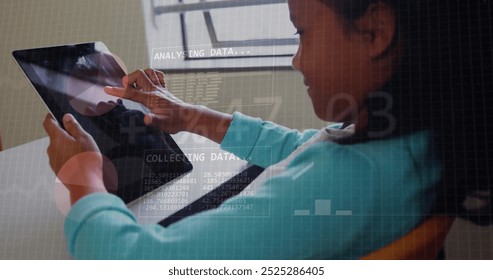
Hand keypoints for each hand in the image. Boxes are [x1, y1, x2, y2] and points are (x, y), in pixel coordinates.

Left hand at [43, 114, 106, 203]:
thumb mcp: (84, 138)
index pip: (48, 123)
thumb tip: (66, 117)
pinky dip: (70, 159)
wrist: (85, 184)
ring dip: (68, 148)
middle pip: (56, 137)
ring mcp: (54, 161)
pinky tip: (81, 162)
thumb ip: (74, 127)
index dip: (51, 117)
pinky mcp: (58, 170)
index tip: (54, 115)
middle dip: (66, 136)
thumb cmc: (86, 161)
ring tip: (83, 153)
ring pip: (60, 149)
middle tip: (80, 138)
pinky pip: (62, 160)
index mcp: (57, 138)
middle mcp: (52, 149)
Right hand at [104, 68, 232, 142]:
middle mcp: (156, 90)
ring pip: (148, 71)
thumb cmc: (175, 122)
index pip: (131, 93)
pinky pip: (157, 75)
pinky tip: (147, 84)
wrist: (188, 118)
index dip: (118, 91)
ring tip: (135, 86)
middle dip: (129, 79)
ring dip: (139, 75)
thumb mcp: (163, 124)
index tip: (106, 89)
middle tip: (125, 89)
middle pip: (139, 74)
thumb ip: (153, 120)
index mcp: (152, 98)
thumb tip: (146, 118)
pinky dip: (150, 75)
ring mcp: (161, 88)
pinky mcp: (164, 89)